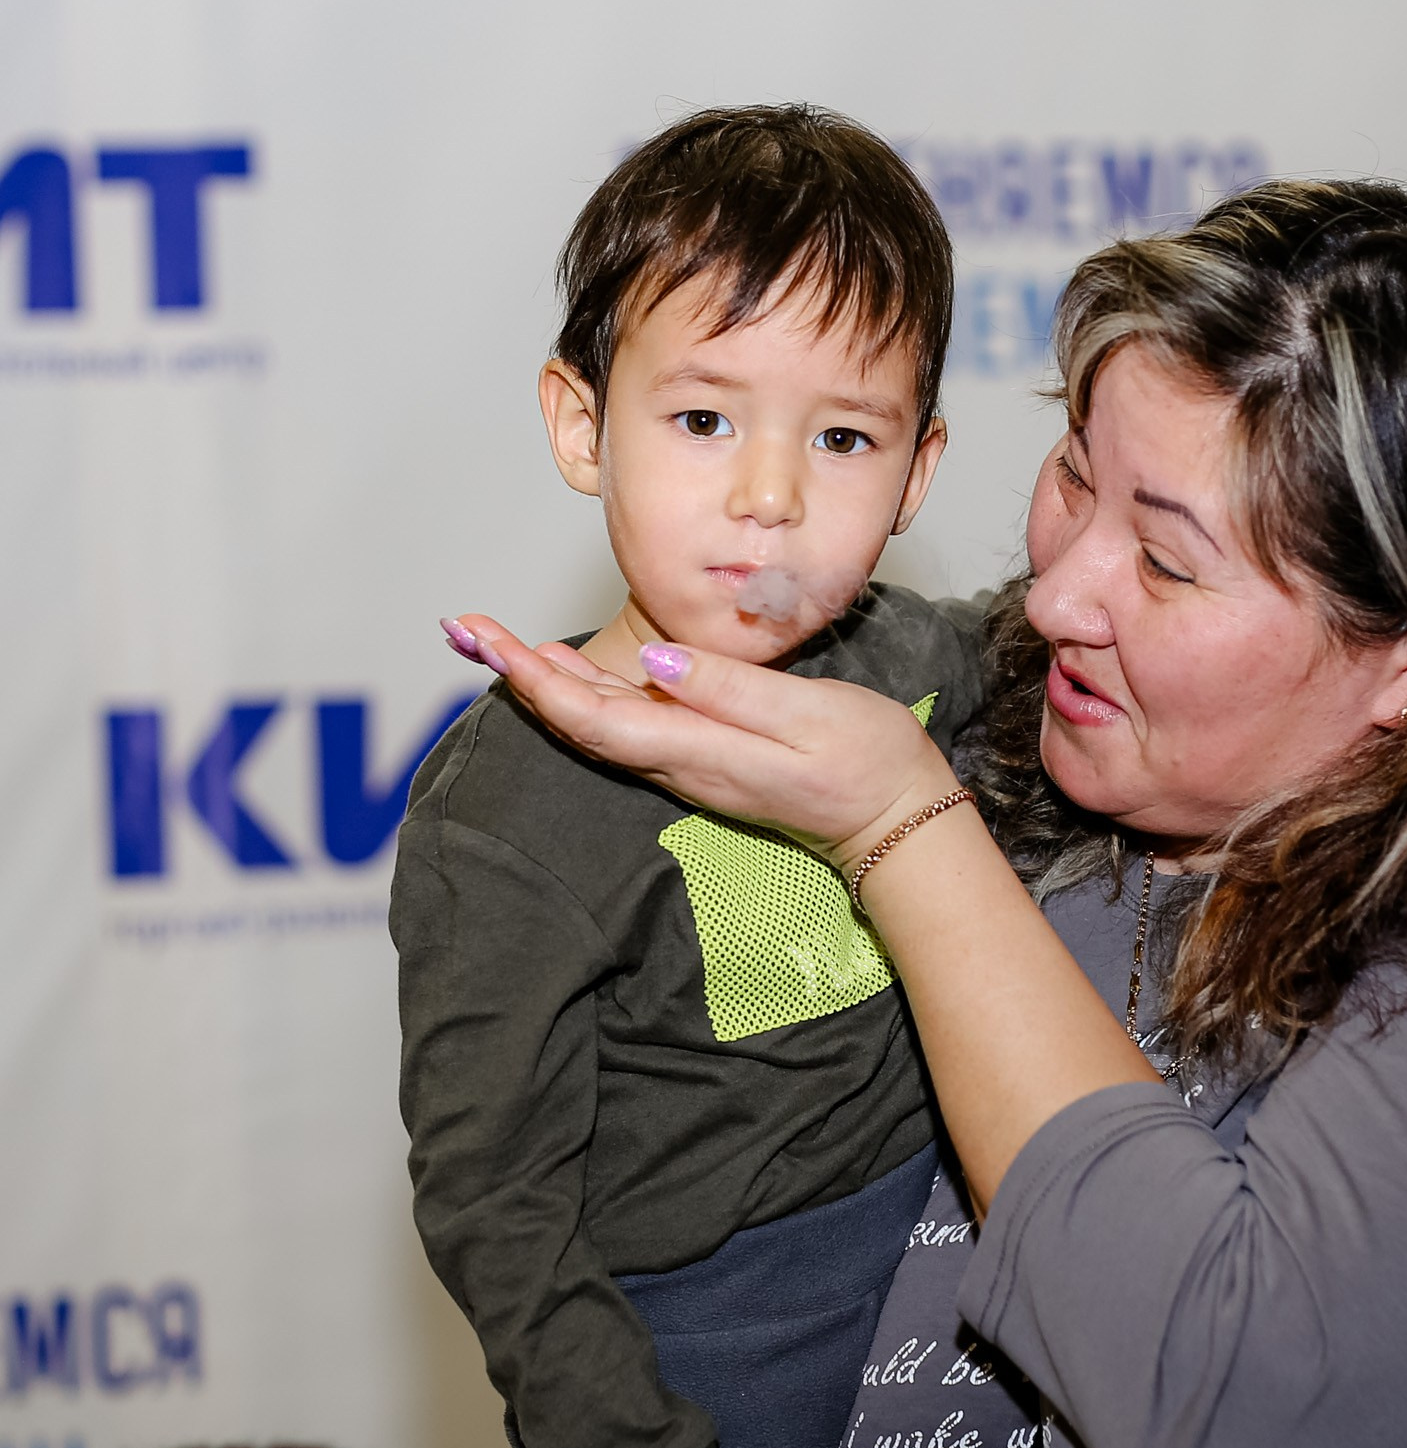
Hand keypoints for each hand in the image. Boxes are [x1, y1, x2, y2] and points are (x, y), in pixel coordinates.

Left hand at [444, 614, 956, 867]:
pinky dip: (588, 695)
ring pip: (599, 724)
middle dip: (518, 673)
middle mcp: (682, 764)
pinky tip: (572, 672)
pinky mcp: (707, 760)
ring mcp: (692, 766)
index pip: (593, 715)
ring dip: (545, 682)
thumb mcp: (807, 714)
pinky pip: (629, 728)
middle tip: (465, 627)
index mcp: (699, 751)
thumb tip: (652, 665)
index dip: (533, 677)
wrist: (900, 820)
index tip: (487, 639)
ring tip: (499, 642)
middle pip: (580, 721)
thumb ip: (727, 690)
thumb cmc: (867, 760)